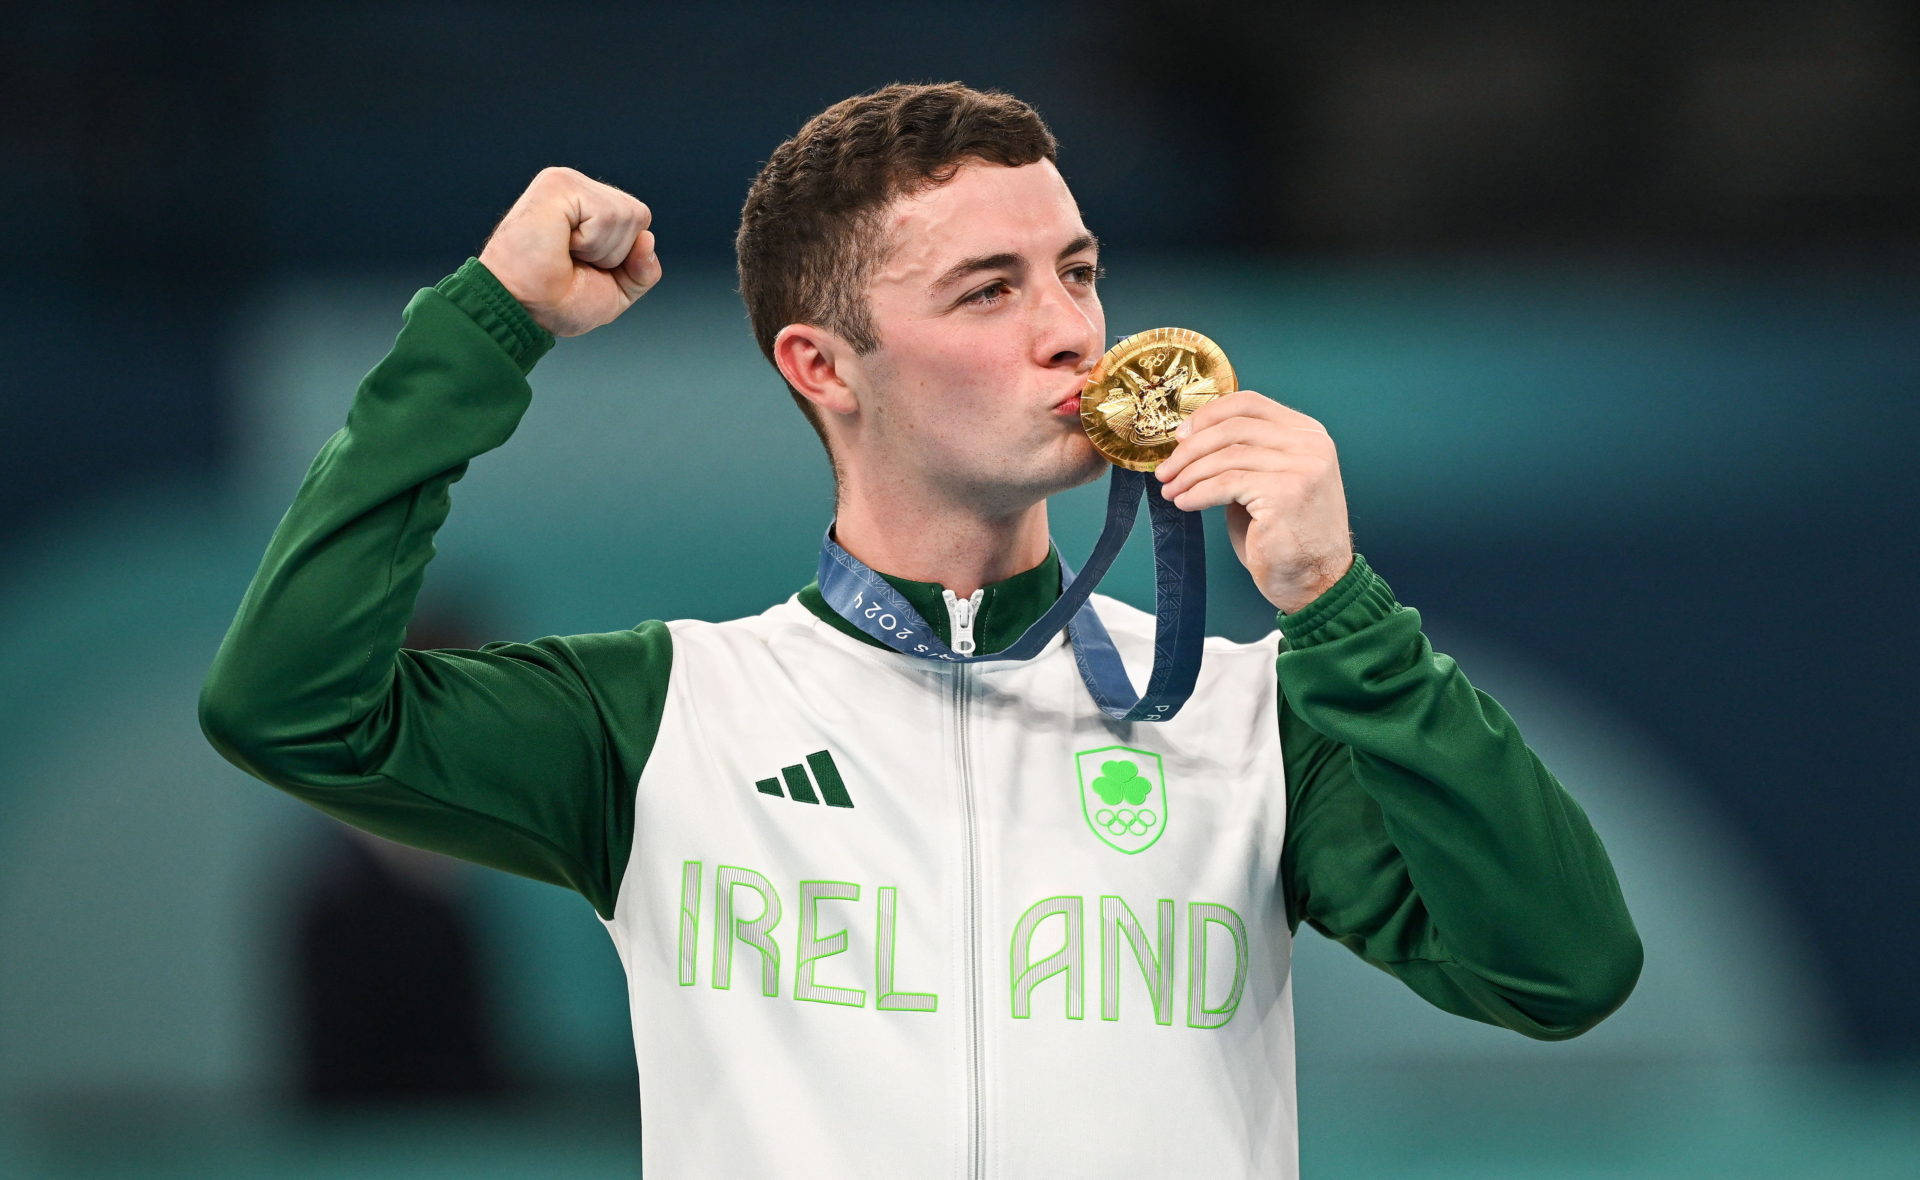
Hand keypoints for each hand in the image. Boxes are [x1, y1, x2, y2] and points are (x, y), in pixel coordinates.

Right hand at [478, 166, 661, 336]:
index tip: (583, 268)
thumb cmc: (555, 301)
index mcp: (590, 208)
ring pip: (627, 216)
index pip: (639, 223)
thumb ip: (642, 269)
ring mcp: (567, 183)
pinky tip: (561, 243)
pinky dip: (591, 242)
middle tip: (573, 262)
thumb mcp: (616, 291)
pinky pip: (608, 215)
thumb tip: (648, 238)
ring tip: (564, 253)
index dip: (623, 257)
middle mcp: (579, 190)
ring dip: (600, 250)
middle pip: (638, 216)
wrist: (521, 309)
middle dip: (615, 254)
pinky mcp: (558, 184)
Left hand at [1153, 390, 1354, 613]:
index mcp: (1307, 434)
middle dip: (1190, 449)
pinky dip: (1198, 492)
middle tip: (1165, 471)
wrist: (1316, 581)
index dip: (1208, 415)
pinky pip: (1227, 483)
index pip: (1249, 403)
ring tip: (1171, 490)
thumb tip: (1190, 442)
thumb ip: (1243, 456)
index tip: (1180, 436)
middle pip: (1233, 428)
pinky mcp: (1287, 493)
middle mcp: (1310, 445)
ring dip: (1189, 474)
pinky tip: (1185, 503)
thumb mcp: (1266, 482)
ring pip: (1227, 455)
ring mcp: (1302, 467)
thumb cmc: (1284, 536)